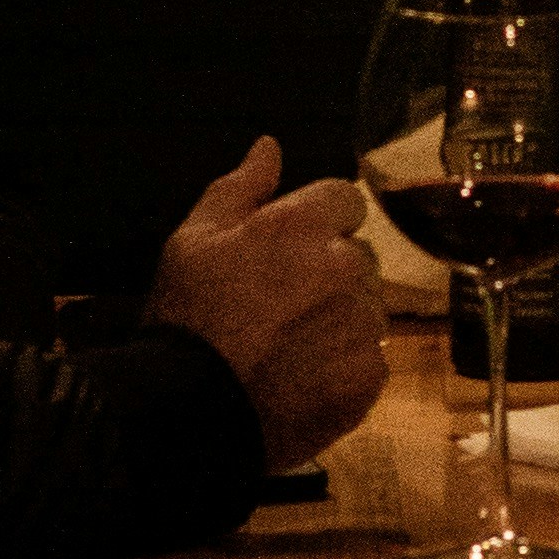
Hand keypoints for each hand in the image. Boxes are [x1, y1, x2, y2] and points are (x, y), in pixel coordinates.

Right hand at [144, 134, 388, 469]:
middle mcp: (344, 266)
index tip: (289, 251)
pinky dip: (345, 366)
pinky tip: (305, 377)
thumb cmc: (187, 319)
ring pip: (368, 305)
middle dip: (331, 270)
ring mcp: (362, 322)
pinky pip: (371, 357)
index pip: (345, 200)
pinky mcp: (369, 374)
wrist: (192, 412)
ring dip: (342, 317)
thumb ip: (240, 187)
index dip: (318, 223)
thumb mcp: (193, 240)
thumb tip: (270, 146)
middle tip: (283, 303)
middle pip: (359, 254)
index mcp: (303, 225)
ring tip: (292, 345)